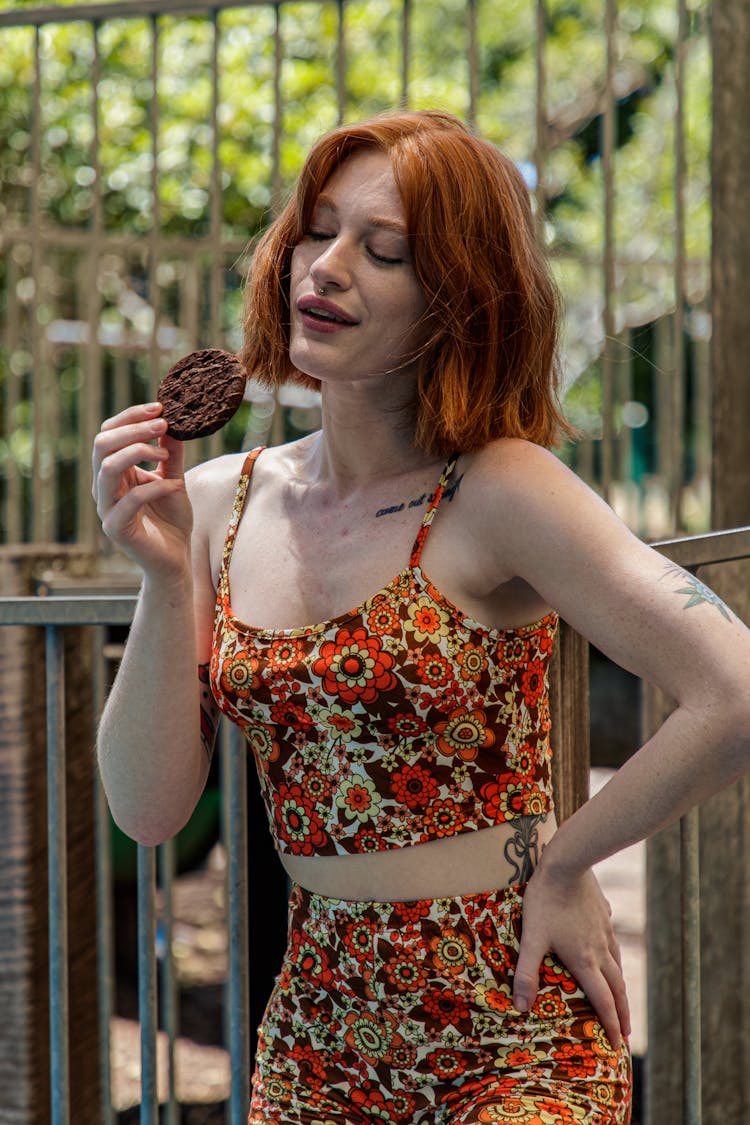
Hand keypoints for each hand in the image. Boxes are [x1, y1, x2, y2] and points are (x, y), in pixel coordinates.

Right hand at [92, 403, 192, 577]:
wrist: (175, 561)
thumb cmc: (172, 521)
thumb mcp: (174, 479)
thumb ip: (170, 453)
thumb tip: (172, 422)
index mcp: (112, 473)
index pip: (108, 433)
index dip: (131, 417)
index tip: (161, 408)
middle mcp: (103, 487)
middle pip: (102, 444)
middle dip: (134, 429)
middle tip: (164, 424)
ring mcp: (107, 508)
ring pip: (108, 467)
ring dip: (139, 452)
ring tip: (166, 454)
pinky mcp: (116, 528)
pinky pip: (130, 499)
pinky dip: (155, 487)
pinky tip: (175, 485)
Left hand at [513, 861, 630, 1048]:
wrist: (567, 863)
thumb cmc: (545, 901)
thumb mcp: (532, 938)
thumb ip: (526, 972)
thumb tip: (521, 1007)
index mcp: (585, 960)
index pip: (603, 1001)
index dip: (611, 1024)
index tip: (618, 1044)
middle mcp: (600, 949)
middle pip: (617, 987)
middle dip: (623, 1012)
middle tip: (627, 1032)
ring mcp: (604, 930)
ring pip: (617, 963)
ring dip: (620, 986)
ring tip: (621, 997)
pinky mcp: (603, 913)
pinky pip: (611, 939)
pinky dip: (613, 954)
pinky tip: (608, 948)